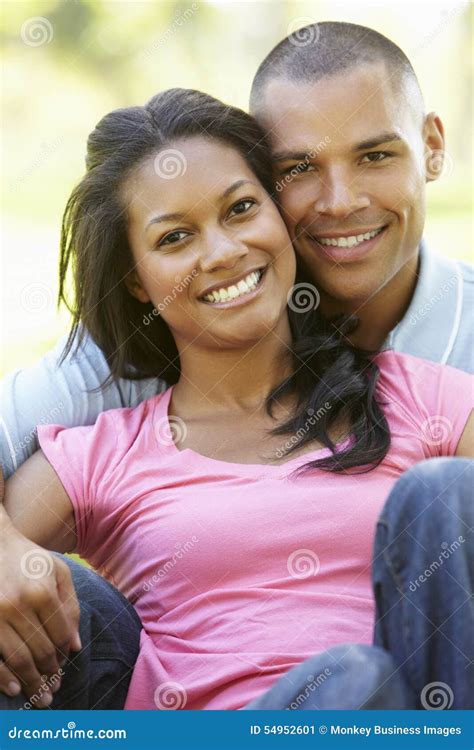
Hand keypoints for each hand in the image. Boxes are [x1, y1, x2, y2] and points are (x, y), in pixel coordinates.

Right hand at [0, 506, 80, 706]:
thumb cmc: (29, 560)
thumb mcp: (58, 572)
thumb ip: (71, 607)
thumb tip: (75, 647)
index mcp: (41, 592)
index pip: (60, 635)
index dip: (64, 654)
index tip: (64, 664)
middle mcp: (17, 605)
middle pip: (40, 651)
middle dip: (50, 674)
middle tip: (55, 690)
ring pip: (18, 659)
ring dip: (31, 682)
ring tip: (40, 696)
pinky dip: (3, 678)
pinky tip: (15, 688)